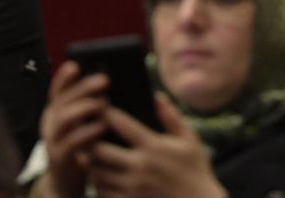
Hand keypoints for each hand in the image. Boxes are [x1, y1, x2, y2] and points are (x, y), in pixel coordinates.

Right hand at [38, 61, 109, 197]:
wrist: (66, 185)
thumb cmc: (81, 150)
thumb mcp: (82, 126)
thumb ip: (90, 108)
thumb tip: (110, 87)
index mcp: (56, 113)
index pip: (57, 90)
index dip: (64, 77)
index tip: (76, 64)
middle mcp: (51, 124)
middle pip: (62, 100)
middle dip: (83, 87)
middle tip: (104, 80)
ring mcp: (52, 141)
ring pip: (63, 118)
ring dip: (85, 107)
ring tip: (103, 103)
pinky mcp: (59, 158)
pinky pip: (70, 143)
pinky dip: (86, 132)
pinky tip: (101, 127)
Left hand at [89, 94, 225, 197]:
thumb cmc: (195, 170)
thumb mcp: (189, 139)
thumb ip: (172, 117)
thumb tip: (156, 96)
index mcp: (153, 146)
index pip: (121, 124)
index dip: (107, 113)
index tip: (101, 107)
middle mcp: (139, 166)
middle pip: (100, 150)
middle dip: (91, 140)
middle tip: (89, 134)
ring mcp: (131, 187)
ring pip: (97, 172)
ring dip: (92, 162)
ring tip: (92, 154)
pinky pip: (102, 191)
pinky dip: (99, 182)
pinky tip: (102, 175)